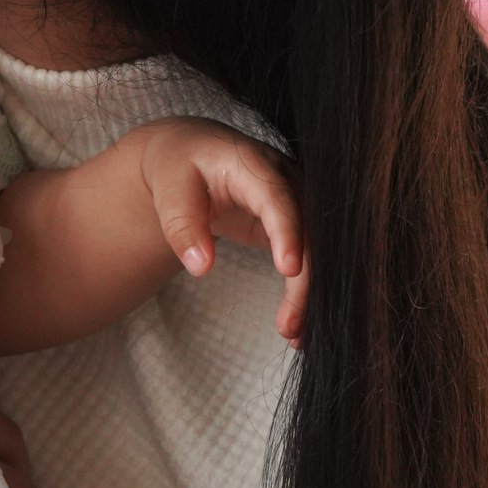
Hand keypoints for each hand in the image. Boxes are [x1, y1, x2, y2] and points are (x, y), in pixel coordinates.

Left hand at [125, 117, 308, 345]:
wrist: (191, 153)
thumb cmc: (179, 167)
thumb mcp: (169, 190)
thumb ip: (182, 225)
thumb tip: (200, 267)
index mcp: (252, 162)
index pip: (277, 197)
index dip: (287, 231)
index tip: (289, 270)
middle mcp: (284, 177)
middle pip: (309, 228)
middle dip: (306, 277)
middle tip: (289, 325)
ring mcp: (295, 198)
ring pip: (318, 246)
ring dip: (310, 290)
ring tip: (294, 334)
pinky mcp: (296, 220)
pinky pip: (310, 255)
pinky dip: (305, 289)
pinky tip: (297, 323)